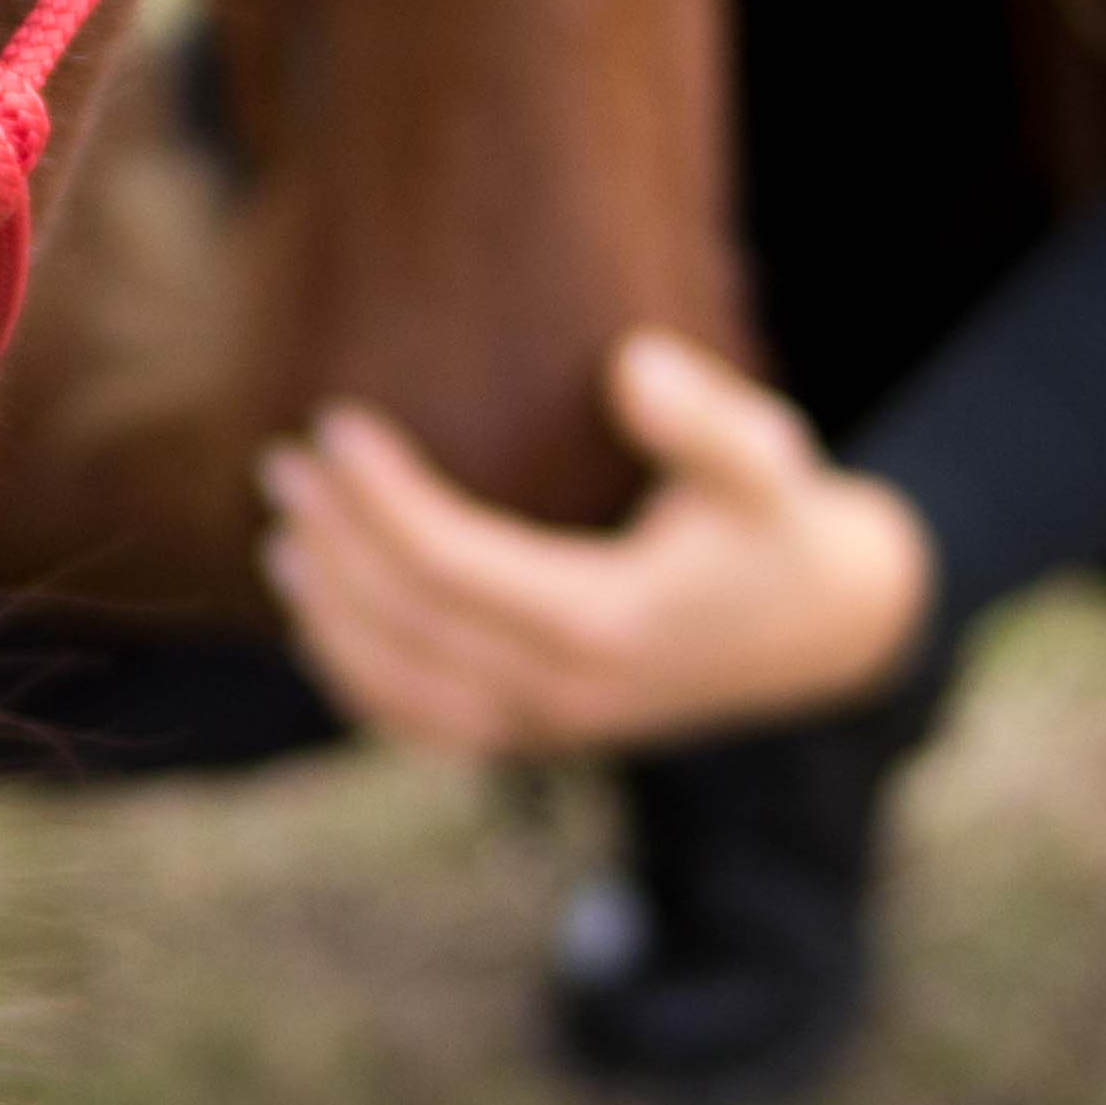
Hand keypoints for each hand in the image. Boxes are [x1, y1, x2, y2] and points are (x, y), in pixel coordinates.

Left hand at [255, 329, 936, 762]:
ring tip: (282, 536)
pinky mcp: (540, 738)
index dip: (379, 498)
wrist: (823, 632)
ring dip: (327, 617)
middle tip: (282, 464)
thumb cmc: (778, 526)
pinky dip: (358, 682)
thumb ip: (707, 418)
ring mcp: (548, 728)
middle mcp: (564, 691)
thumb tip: (633, 366)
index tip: (333, 426)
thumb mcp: (768, 461)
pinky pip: (423, 728)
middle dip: (333, 544)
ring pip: (399, 691)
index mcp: (603, 622)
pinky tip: (317, 622)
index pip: (448, 565)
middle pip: (406, 626)